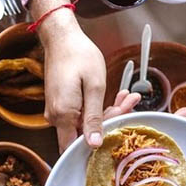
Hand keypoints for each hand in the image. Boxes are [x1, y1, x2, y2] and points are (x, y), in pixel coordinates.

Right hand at [31, 0, 139, 152]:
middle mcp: (55, 117)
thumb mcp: (94, 86)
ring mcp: (57, 111)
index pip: (77, 146)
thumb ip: (94, 118)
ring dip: (107, 112)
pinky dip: (96, 107)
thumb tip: (93, 145)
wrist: (62, 38)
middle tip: (130, 102)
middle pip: (84, 134)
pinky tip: (115, 95)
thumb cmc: (79, 55)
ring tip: (127, 96)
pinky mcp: (61, 105)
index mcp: (63, 114)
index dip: (99, 144)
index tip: (120, 128)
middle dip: (111, 120)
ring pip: (85, 123)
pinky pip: (80, 114)